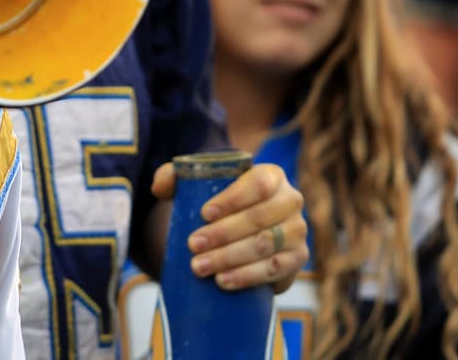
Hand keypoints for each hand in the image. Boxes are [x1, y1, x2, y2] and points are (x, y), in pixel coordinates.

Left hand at [152, 161, 307, 292]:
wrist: (239, 232)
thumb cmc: (218, 202)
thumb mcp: (196, 184)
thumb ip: (173, 177)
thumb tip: (160, 187)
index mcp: (272, 176)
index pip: (259, 183)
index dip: (233, 198)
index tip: (204, 213)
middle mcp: (291, 200)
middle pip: (260, 218)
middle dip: (223, 234)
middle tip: (193, 245)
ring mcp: (297, 231)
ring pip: (265, 246)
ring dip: (230, 258)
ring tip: (200, 267)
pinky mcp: (297, 259)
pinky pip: (275, 269)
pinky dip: (247, 276)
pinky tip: (222, 280)